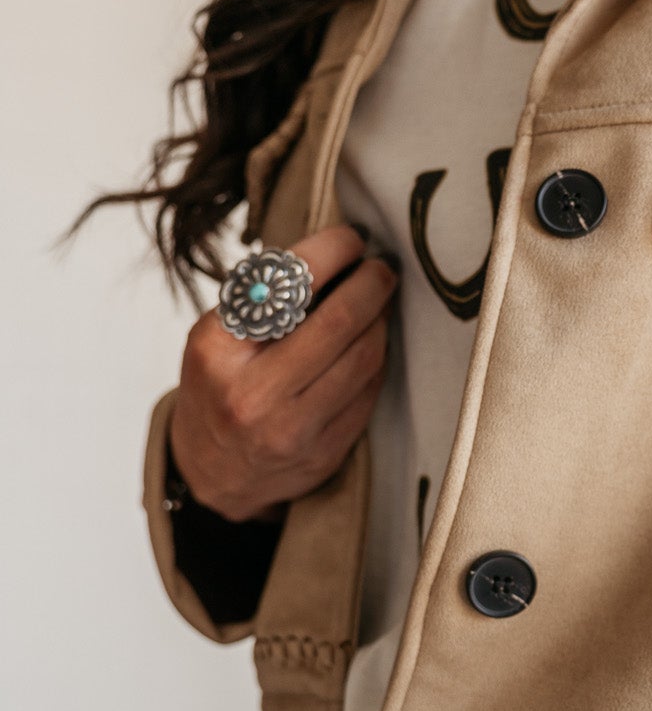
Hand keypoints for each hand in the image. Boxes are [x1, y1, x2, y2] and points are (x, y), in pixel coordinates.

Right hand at [168, 226, 397, 521]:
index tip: (352, 238)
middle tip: (382, 267)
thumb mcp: (216, 337)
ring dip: (381, 322)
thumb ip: (265, 300)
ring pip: (364, 359)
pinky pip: (369, 393)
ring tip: (380, 302)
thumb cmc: (218, 386)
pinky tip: (373, 343)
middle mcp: (253, 393)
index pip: (287, 284)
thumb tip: (335, 254)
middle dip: (371, 284)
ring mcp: (291, 429)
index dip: (332, 252)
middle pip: (338, 323)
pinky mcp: (323, 453)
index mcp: (218, 349)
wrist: (211, 472)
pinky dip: (377, 360)